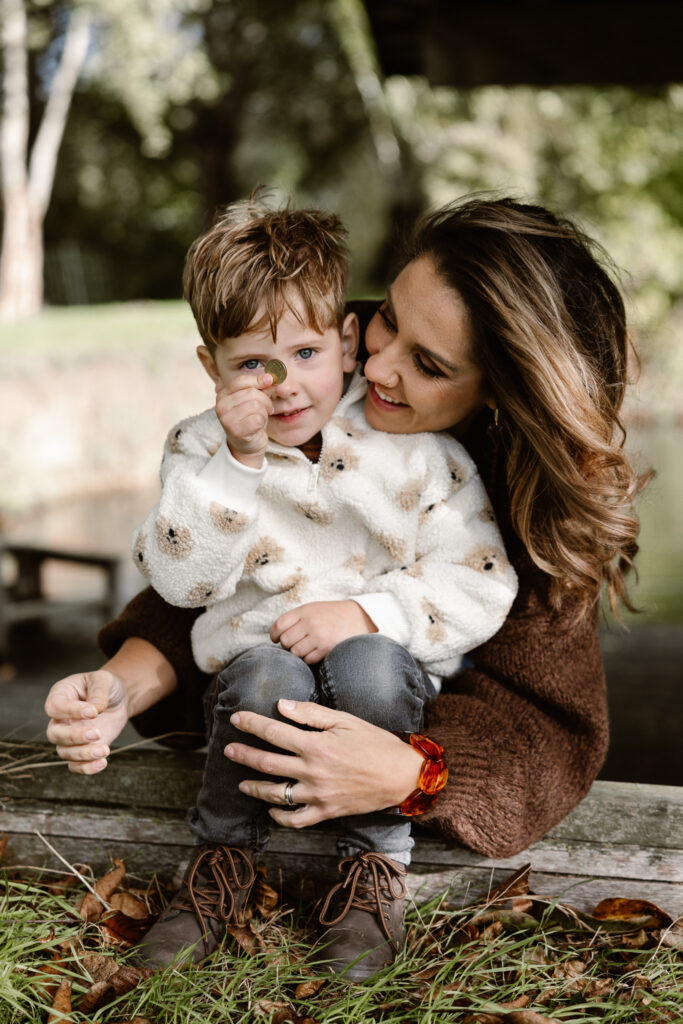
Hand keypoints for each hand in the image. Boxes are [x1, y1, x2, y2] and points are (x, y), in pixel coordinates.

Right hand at [44, 669, 129, 774]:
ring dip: (83, 754)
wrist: (116, 700)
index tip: (93, 712)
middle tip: (97, 734)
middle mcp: (60, 719)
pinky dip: (86, 768)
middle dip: (74, 737)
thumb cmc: (105, 685)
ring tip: (105, 750)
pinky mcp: (81, 749)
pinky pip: (74, 765)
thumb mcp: (104, 680)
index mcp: (60, 696)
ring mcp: (68, 736)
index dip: (70, 712)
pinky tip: (102, 762)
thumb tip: (95, 710)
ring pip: (64, 752)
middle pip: (54, 734)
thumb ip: (99, 693)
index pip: (55, 707)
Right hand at [215, 373, 274, 467]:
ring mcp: (227, 419)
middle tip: (267, 408)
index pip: (241, 381)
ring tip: (262, 417)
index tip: (271, 380)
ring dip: (265, 411)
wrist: (247, 446)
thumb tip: (272, 377)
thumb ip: (262, 387)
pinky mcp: (236, 431)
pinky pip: (258, 418)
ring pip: (256, 405)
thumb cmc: (251, 420)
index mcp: (223, 394)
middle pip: (252, 393)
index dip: (258, 379)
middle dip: (265, 400)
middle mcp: (221, 405)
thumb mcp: (255, 400)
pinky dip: (263, 421)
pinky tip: (259, 425)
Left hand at [225, 699, 423, 827]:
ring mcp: (318, 795)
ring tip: (241, 783)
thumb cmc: (375, 742)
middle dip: (243, 754)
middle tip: (227, 749)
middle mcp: (312, 771)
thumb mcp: (345, 720)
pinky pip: (296, 819)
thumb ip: (310, 713)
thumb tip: (280, 705)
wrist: (402, 775)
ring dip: (254, 787)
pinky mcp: (326, 812)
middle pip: (266, 763)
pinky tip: (271, 809)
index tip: (235, 719)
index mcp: (316, 745)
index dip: (250, 724)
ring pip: (275, 794)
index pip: (273, 732)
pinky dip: (280, 816)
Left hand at [270, 600, 376, 663]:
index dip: (273, 634)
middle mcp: (311, 623)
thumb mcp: (314, 608)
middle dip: (287, 644)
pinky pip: (308, 659)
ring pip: (295, 652)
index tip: (275, 638)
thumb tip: (277, 635)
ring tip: (307, 647)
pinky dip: (309, 658)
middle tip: (295, 643)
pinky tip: (315, 652)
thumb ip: (296, 618)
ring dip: (298, 653)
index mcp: (305, 610)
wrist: (360, 617)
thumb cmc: (333, 614)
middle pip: (285, 641)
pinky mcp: (326, 649)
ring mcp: (319, 637)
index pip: (279, 625)